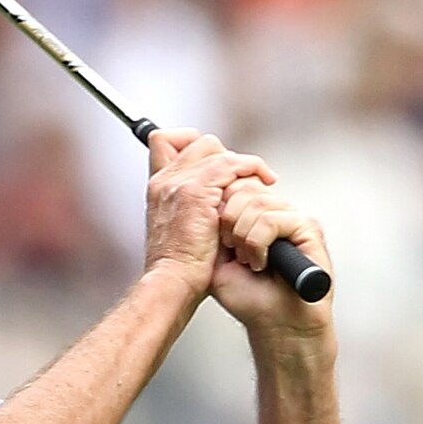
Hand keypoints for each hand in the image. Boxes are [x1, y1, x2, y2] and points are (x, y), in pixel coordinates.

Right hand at [143, 128, 271, 296]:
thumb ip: (191, 208)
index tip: (214, 162)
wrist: (173, 282)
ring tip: (258, 179)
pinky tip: (263, 182)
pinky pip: (231, 164)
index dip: (192, 144)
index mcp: (159, 188)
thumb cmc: (179, 267)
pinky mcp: (196, 191)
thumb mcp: (179, 230)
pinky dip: (251, 168)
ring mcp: (180, 183)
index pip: (167, 141)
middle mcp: (166, 180)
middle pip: (197, 141)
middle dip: (225, 155)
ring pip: (215, 149)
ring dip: (241, 163)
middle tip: (242, 176)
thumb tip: (217, 200)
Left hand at [208, 174, 333, 337]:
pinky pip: (273, 219)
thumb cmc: (252, 301)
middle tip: (232, 251)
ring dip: (244, 236)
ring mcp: (292, 219)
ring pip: (257, 202)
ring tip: (249, 261)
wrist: (276, 326)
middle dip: (229, 221)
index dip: (221, 207)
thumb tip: (211, 202)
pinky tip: (261, 262)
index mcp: (255, 218)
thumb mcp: (218, 261)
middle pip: (244, 188)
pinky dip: (259, 243)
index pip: (235, 186)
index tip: (220, 239)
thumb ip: (215, 230)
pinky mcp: (308, 228)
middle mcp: (275, 214)